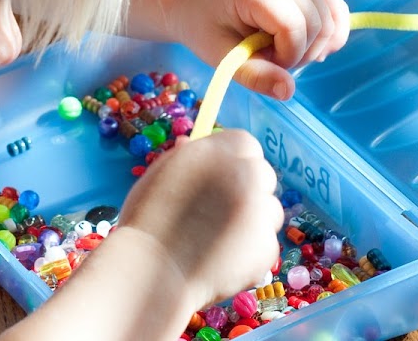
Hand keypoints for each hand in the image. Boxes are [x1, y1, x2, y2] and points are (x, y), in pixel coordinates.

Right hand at [114, 130, 283, 309]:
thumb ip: (187, 157)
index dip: (236, 162)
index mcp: (216, 152)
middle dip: (250, 190)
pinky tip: (223, 261)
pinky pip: (266, 244)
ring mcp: (259, 211)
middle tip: (222, 213)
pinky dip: (251, 253)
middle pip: (263, 175)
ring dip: (254, 221)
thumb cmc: (147, 222)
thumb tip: (193, 144)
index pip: (245, 144)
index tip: (225, 178)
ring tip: (219, 240)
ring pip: (270, 211)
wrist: (150, 272)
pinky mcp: (266, 245)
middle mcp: (244, 175)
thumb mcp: (161, 175)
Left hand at [170, 0, 348, 99]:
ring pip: (331, 17)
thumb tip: (288, 91)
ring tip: (283, 49)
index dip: (288, 55)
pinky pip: (335, 7)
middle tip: (271, 58)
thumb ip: (255, 75)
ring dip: (314, 45)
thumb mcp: (222, 57)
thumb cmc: (205, 28)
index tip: (265, 62)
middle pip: (318, 23)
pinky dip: (330, 32)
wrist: (198, 2)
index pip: (294, 26)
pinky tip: (309, 45)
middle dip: (301, 53)